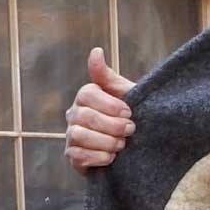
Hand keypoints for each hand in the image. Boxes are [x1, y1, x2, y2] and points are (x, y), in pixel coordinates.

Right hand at [64, 47, 136, 174]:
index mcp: (86, 96)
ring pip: (78, 135)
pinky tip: (112, 158)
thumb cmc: (130, 117)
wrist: (137, 146)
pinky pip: (77, 156)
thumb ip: (108, 76)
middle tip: (130, 130)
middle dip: (111, 125)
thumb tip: (95, 51)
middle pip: (84, 116)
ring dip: (105, 142)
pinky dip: (98, 157)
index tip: (129, 112)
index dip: (110, 104)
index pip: (88, 94)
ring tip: (122, 144)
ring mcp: (71, 135)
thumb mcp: (125, 94)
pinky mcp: (73, 156)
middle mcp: (74, 114)